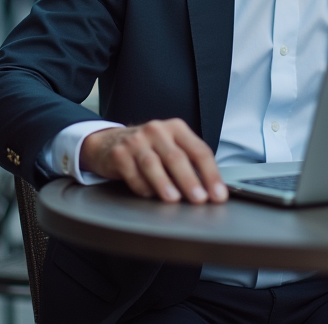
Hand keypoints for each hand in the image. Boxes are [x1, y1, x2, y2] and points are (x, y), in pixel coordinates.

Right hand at [80, 119, 227, 203]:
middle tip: (200, 199)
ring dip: (165, 184)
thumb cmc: (149, 149)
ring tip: (174, 199)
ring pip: (153, 164)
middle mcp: (157, 130)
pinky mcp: (119, 154)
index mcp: (176, 128)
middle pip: (176, 157)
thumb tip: (211, 191)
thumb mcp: (170, 147)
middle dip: (190, 180)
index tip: (218, 195)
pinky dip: (143, 188)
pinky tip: (150, 195)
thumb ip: (189, 163)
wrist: (109, 142)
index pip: (199, 150)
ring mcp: (136, 141)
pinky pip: (133, 174)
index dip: (211, 174)